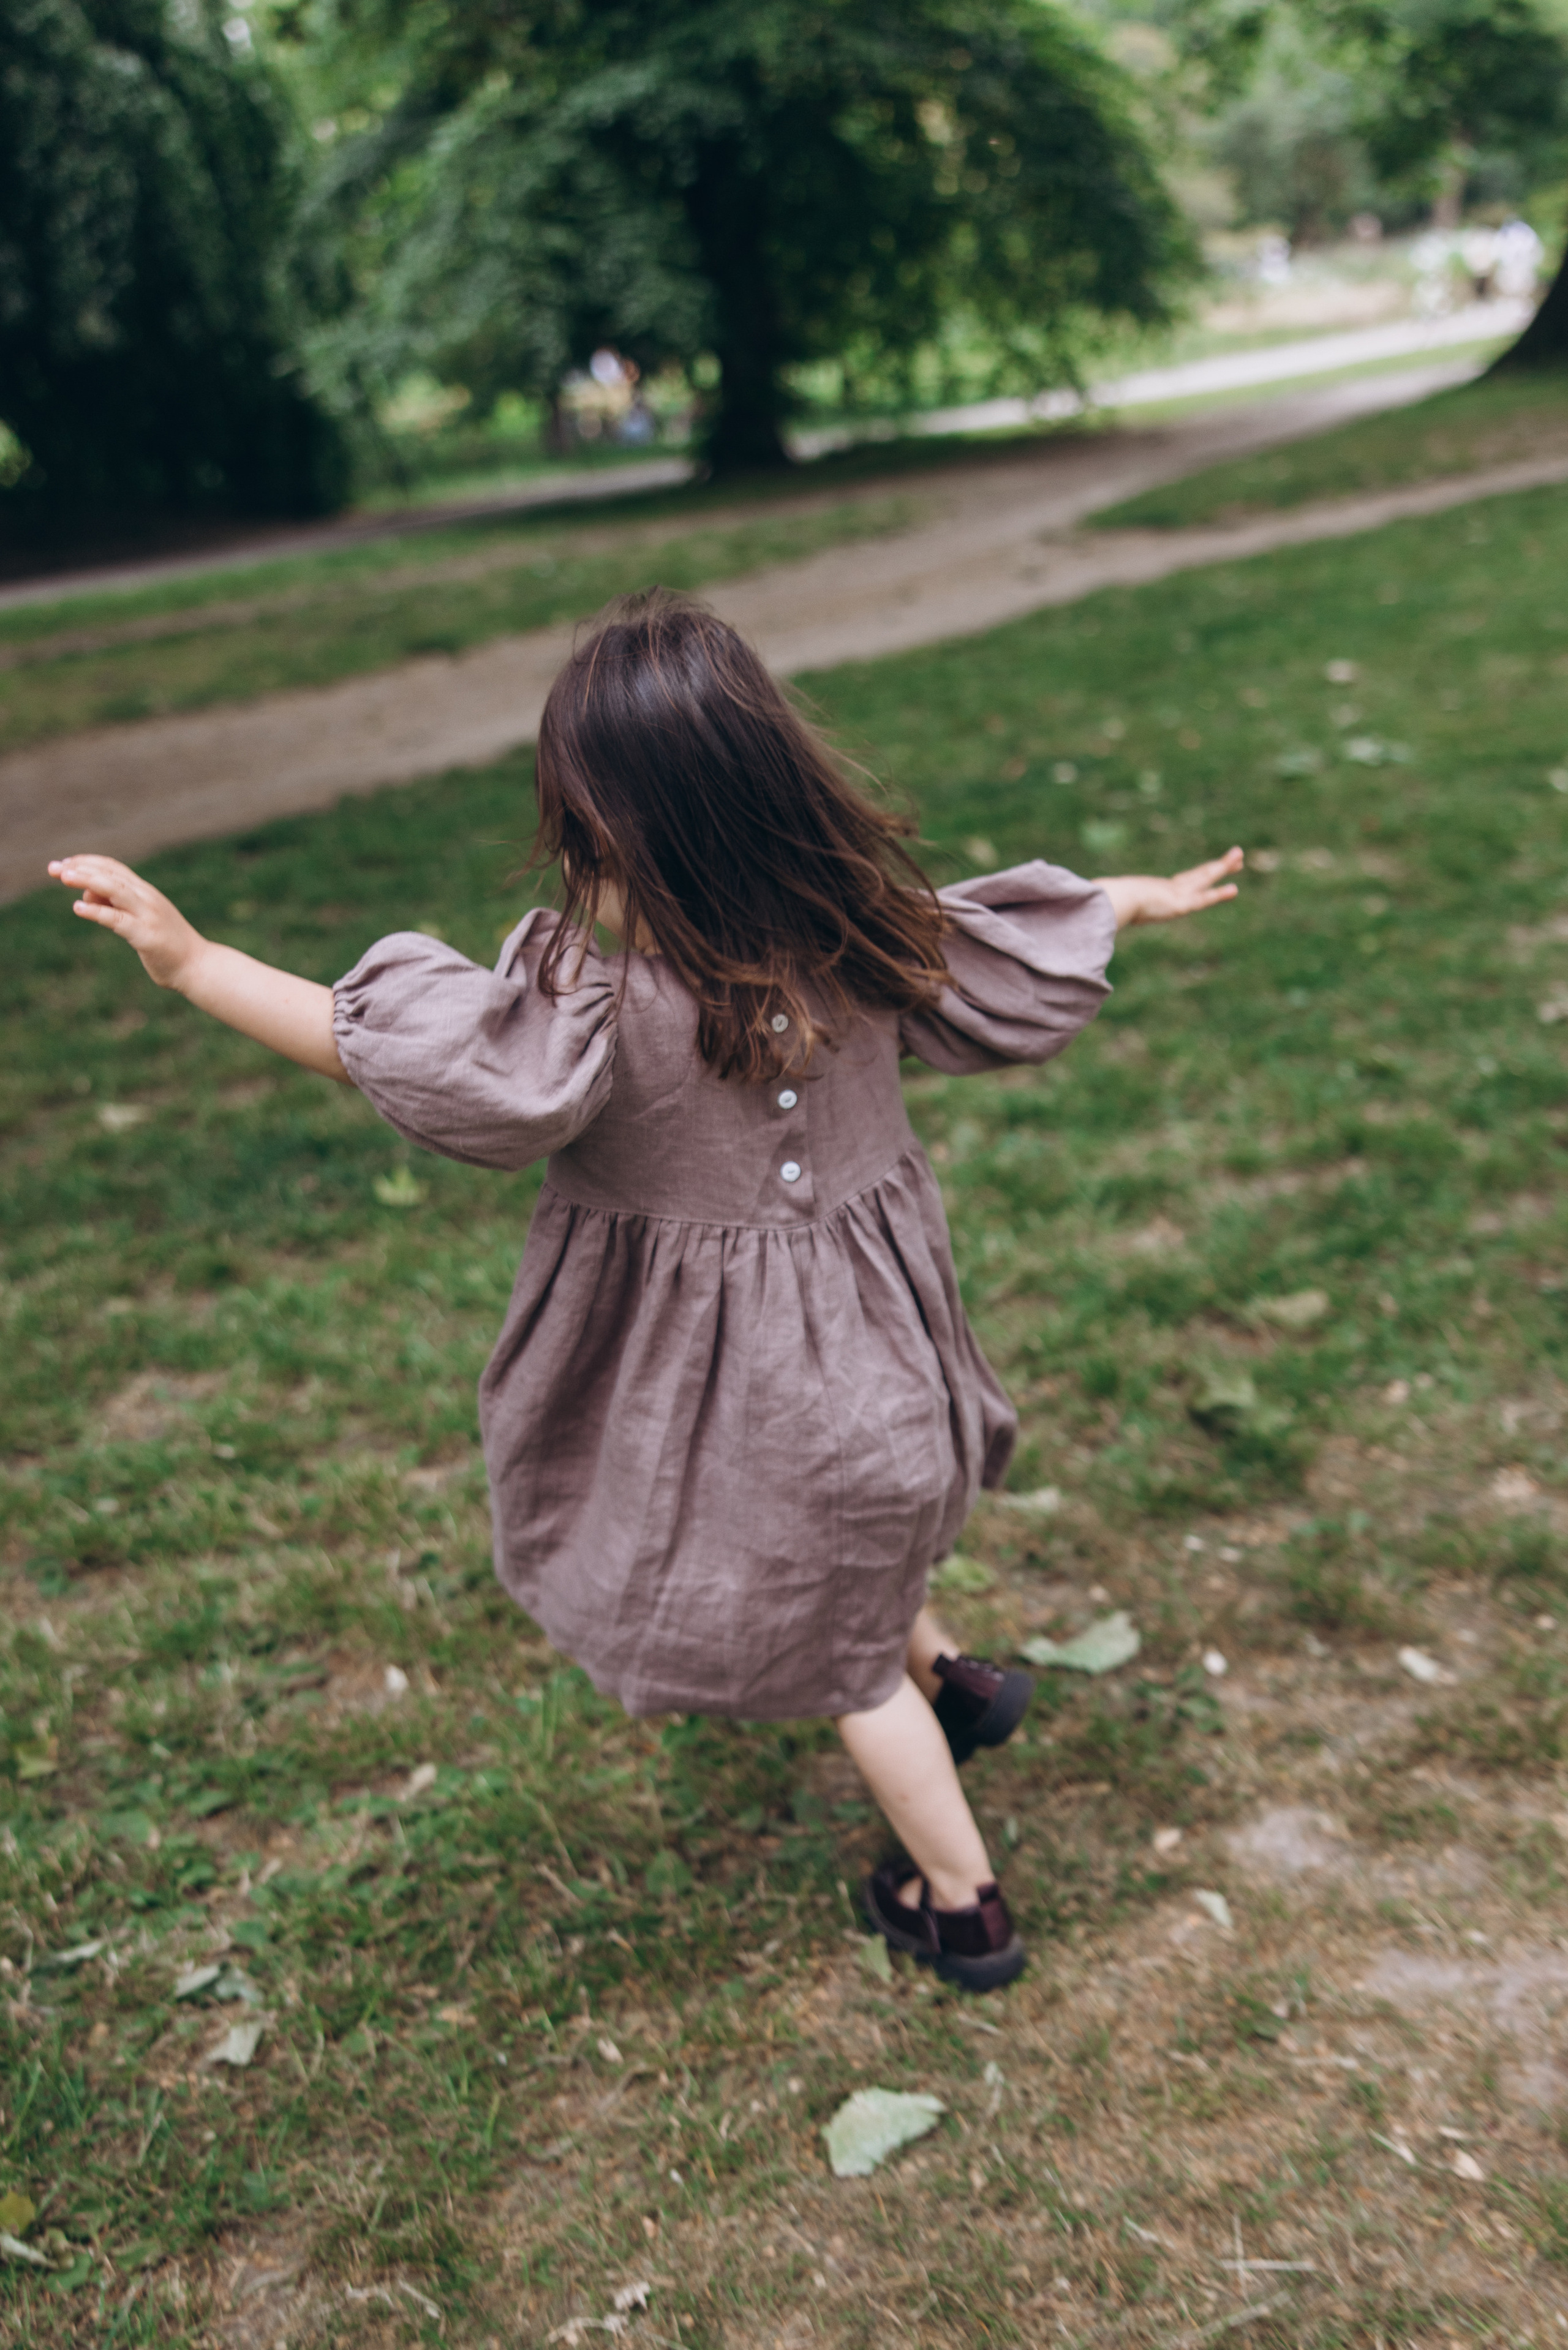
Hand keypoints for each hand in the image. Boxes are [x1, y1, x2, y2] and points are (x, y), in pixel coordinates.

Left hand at [49, 855, 205, 990]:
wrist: (197, 966)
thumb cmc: (167, 945)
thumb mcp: (138, 920)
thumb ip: (114, 905)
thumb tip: (85, 894)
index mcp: (145, 892)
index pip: (112, 867)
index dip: (86, 861)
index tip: (64, 863)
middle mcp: (147, 898)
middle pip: (109, 873)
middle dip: (80, 867)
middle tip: (53, 868)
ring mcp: (148, 915)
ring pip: (114, 888)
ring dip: (87, 879)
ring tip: (63, 876)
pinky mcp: (146, 935)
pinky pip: (117, 919)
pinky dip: (97, 911)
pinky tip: (79, 908)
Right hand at [1095, 847, 1242, 930]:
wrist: (1109, 901)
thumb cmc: (1106, 904)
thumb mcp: (1112, 906)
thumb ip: (1109, 909)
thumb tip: (1093, 908)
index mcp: (1156, 890)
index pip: (1184, 881)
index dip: (1200, 874)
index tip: (1211, 868)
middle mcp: (1168, 888)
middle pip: (1199, 874)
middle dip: (1217, 865)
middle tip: (1236, 855)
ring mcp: (1174, 894)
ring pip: (1204, 879)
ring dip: (1223, 867)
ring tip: (1239, 856)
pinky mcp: (1178, 905)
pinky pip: (1203, 899)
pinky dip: (1218, 895)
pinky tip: (1234, 890)